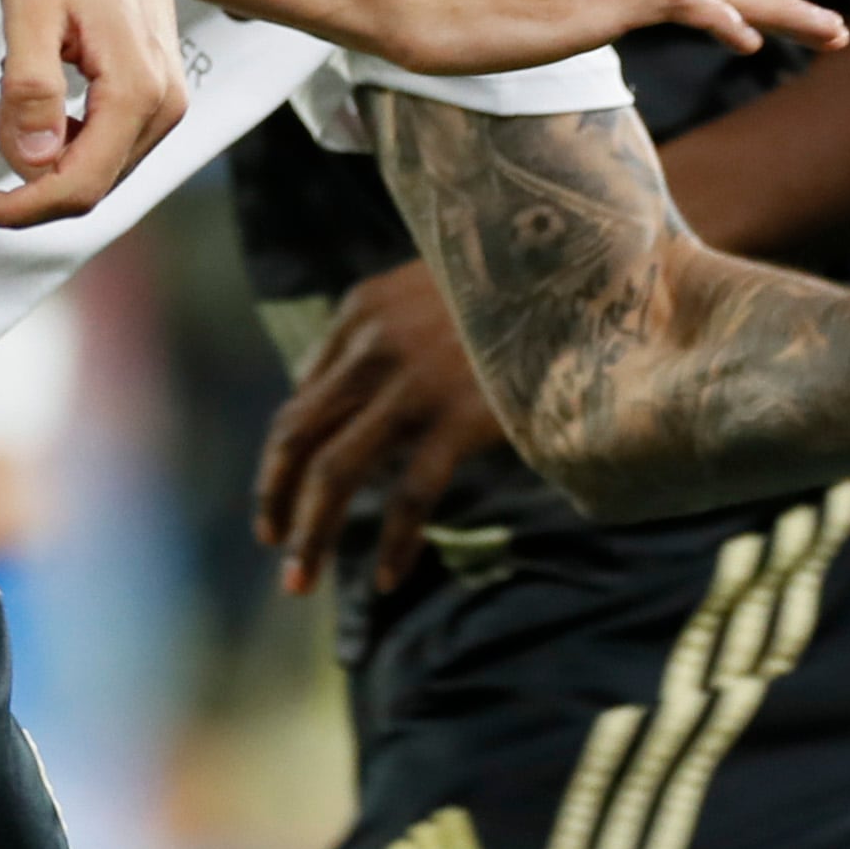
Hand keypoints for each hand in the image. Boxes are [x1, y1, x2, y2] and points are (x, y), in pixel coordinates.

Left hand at [0, 0, 187, 227]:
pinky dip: (66, 144)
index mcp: (138, 90)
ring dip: (48, 162)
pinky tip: (39, 104)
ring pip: (100, 171)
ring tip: (11, 104)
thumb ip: (30, 88)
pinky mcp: (157, 93)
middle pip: (91, 187)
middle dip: (29, 190)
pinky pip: (109, 146)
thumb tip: (32, 160)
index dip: (19, 209)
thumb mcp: (30, 9)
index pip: (78, 186)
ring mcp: (167, 101)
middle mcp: (165, 105)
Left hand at [252, 260, 510, 594]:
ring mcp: (415, 384)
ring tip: (301, 579)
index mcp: (360, 312)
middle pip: (298, 436)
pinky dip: (394, 543)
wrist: (578, 269)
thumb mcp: (426, 286)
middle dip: (276, 498)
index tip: (277, 500)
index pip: (301, 398)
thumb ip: (376, 334)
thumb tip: (325, 391)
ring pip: (336, 471)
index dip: (280, 458)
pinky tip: (386, 579)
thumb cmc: (507, 283)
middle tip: (272, 546)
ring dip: (311, 531)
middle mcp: (373, 346)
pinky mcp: (462, 417)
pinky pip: (411, 495)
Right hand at [368, 0, 848, 76]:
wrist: (404, 0)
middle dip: (777, 1)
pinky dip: (721, 16)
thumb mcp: (512, 8)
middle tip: (833, 28)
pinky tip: (753, 41)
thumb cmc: (441, 11)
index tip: (773, 21)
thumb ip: (548, 8)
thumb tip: (556, 22)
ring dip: (777, 8)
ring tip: (828, 32)